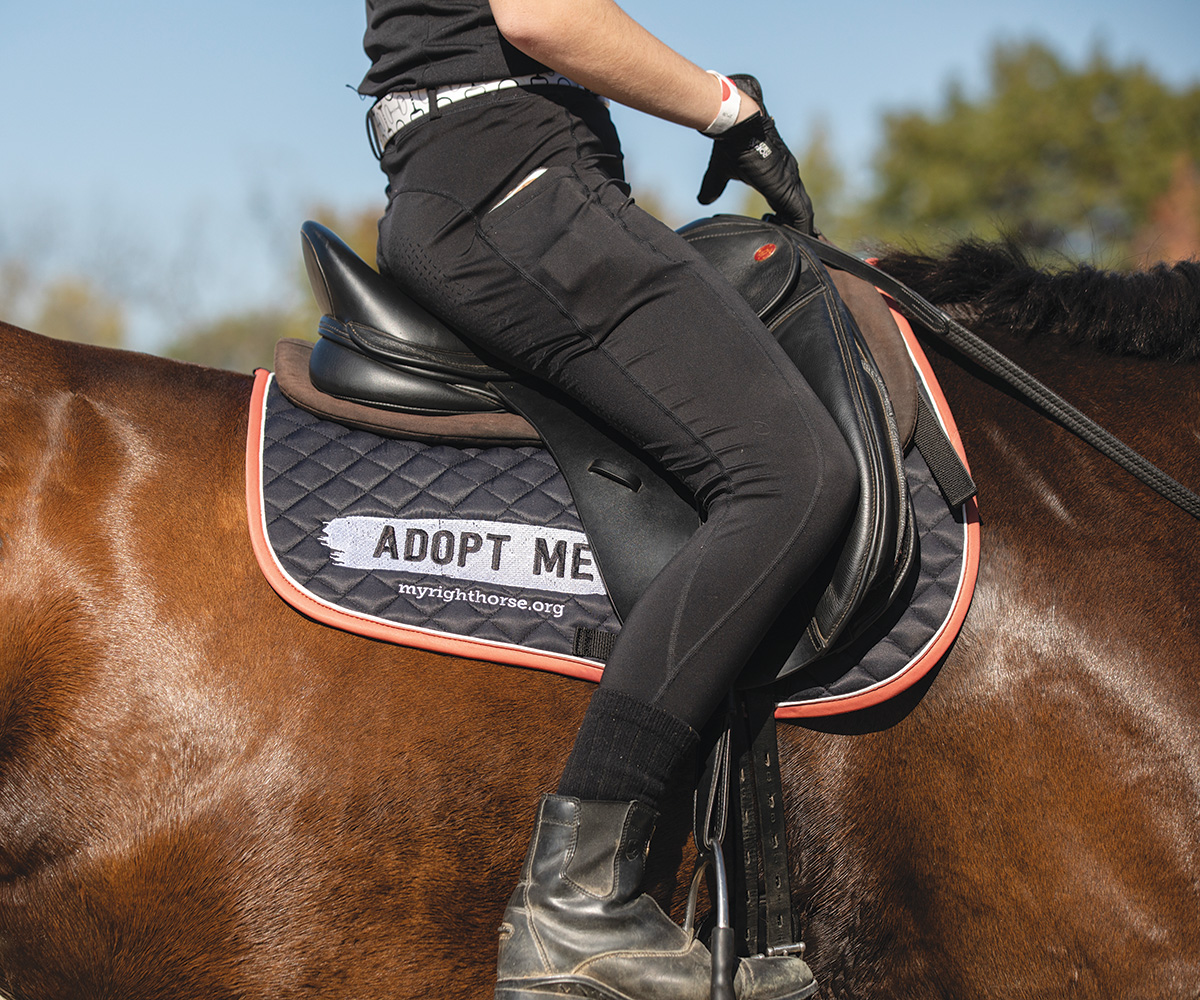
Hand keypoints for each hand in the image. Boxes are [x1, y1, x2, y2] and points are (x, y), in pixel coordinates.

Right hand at [697, 74, 816, 234]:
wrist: (738, 124)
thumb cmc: (731, 141)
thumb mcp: (721, 170)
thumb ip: (715, 186)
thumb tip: (704, 200)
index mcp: (775, 173)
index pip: (787, 199)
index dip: (787, 215)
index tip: (782, 228)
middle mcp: (788, 176)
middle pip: (800, 206)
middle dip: (800, 225)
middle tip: (800, 244)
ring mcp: (790, 180)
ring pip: (804, 211)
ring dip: (803, 229)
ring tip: (803, 247)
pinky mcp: (787, 187)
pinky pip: (802, 214)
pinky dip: (803, 228)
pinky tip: (802, 241)